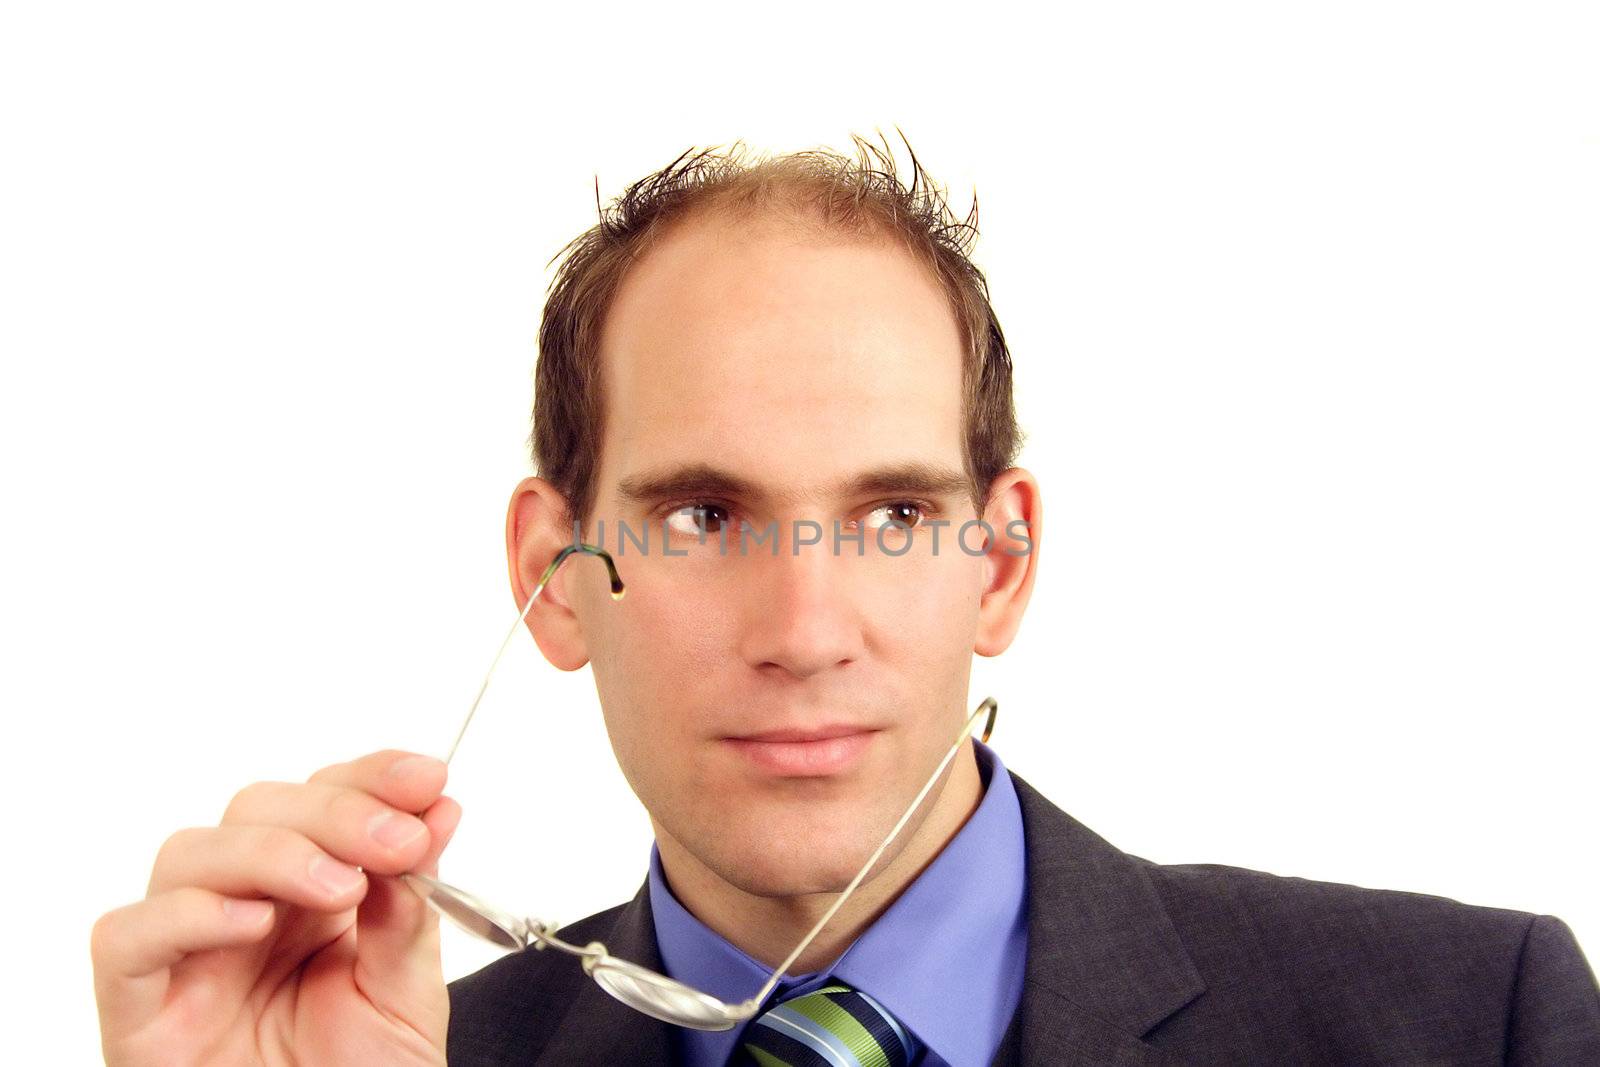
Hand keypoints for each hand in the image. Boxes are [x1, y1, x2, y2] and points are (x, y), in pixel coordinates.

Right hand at [91, 750, 462, 1065]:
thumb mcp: (405, 992)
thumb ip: (409, 907)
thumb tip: (436, 811)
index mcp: (312, 895)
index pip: (326, 800)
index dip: (372, 777)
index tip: (426, 777)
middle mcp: (245, 911)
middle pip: (257, 810)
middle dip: (335, 812)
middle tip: (398, 842)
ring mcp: (187, 956)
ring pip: (191, 853)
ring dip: (272, 852)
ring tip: (340, 887)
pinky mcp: (137, 1009)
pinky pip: (126, 937)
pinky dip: (186, 914)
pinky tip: (252, 923)